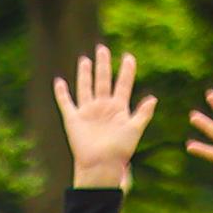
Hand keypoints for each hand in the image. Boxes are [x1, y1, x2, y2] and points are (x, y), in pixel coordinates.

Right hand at [52, 47, 153, 188]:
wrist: (101, 164)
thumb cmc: (120, 150)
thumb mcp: (135, 130)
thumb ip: (143, 114)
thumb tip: (153, 98)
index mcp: (119, 108)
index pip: (123, 84)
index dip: (127, 71)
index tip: (129, 56)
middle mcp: (103, 107)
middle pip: (103, 80)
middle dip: (104, 65)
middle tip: (103, 48)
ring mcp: (88, 111)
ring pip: (86, 87)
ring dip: (85, 74)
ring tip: (86, 59)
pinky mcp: (73, 119)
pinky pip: (66, 103)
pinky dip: (61, 93)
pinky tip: (59, 82)